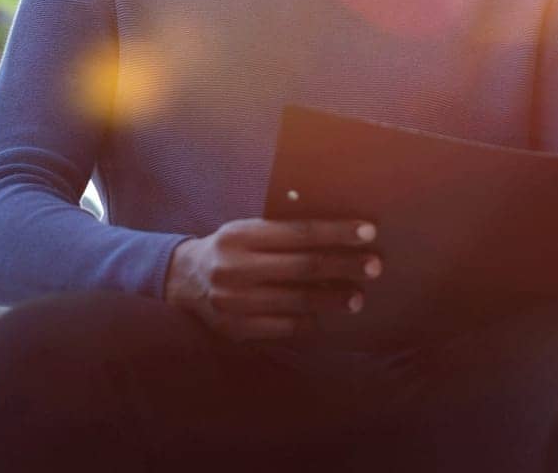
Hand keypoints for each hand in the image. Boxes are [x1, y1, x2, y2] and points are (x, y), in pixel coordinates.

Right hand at [163, 218, 381, 340]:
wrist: (182, 279)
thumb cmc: (231, 248)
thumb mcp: (249, 229)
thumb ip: (285, 231)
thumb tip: (341, 235)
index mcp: (241, 236)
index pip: (300, 233)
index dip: (337, 233)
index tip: (369, 232)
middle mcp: (235, 268)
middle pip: (303, 268)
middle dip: (344, 266)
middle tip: (374, 266)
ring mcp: (234, 302)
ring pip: (297, 301)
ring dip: (333, 299)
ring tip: (358, 297)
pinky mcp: (235, 329)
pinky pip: (283, 327)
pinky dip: (309, 321)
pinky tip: (324, 316)